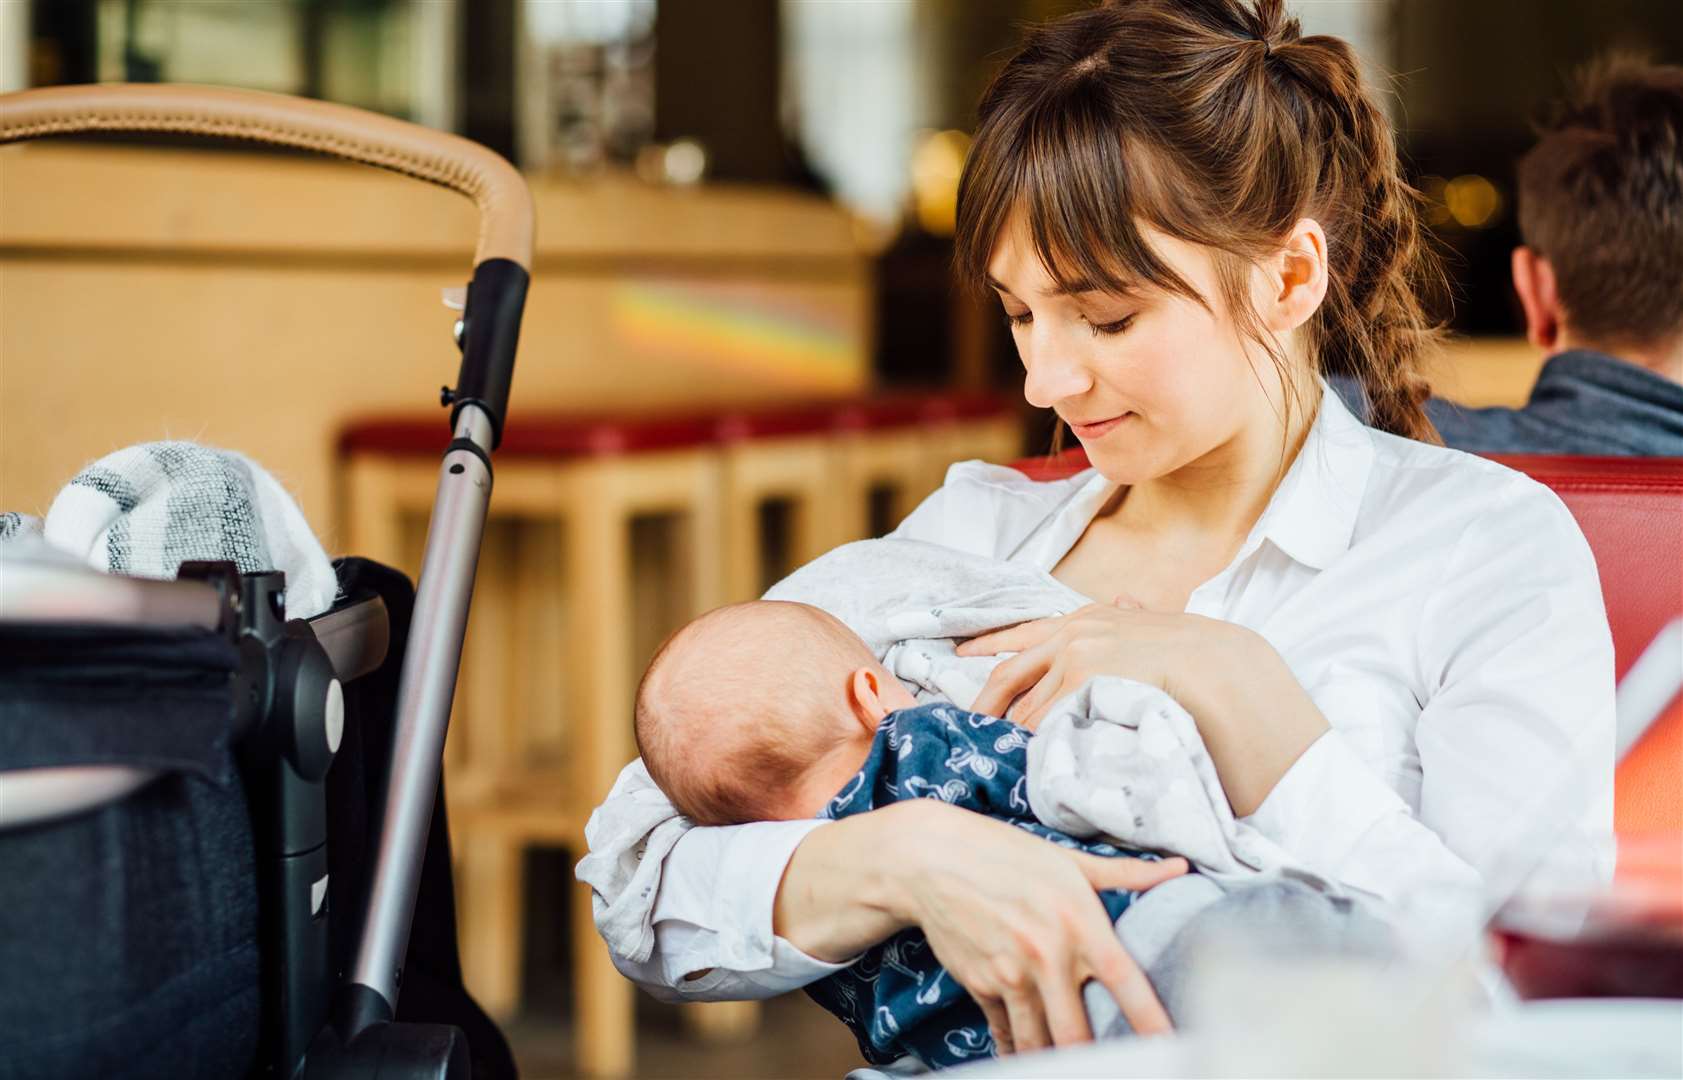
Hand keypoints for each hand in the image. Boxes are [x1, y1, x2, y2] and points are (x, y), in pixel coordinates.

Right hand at [897, 801, 1188, 1052]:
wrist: (934, 859)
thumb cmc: (1007, 855)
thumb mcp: (1068, 861)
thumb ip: (1127, 873)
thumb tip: (1181, 867)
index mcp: (1077, 919)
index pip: (1123, 979)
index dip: (1149, 1018)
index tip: (1170, 1044)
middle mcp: (1045, 952)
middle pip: (1077, 1031)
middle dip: (1097, 1060)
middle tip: (1118, 1067)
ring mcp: (1010, 973)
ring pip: (1038, 1041)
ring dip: (1054, 1061)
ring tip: (1072, 1067)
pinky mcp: (980, 984)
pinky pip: (1006, 1031)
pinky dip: (1018, 1049)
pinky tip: (1028, 1058)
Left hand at [957, 596, 1238, 730]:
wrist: (1215, 664)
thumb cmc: (1190, 651)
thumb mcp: (1151, 623)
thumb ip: (1130, 615)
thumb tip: (1125, 602)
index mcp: (1085, 620)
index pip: (1022, 634)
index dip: (988, 646)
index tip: (960, 654)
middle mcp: (1072, 634)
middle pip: (1011, 674)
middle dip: (987, 703)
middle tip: (968, 725)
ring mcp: (1074, 658)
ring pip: (1028, 709)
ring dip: (1017, 735)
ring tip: (1004, 755)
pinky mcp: (1080, 683)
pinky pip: (1046, 724)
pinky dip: (1036, 744)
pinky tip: (1029, 761)